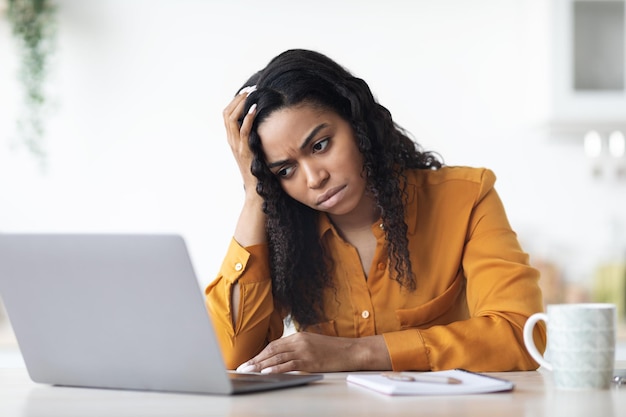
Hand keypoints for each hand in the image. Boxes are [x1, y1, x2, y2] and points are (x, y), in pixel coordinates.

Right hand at [222, 86, 257, 193]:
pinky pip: (243, 130)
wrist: (256, 190)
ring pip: (231, 119)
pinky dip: (248, 117)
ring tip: (251, 94)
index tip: (247, 92)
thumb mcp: (255, 151)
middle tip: (250, 90)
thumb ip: (256, 140)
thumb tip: (265, 127)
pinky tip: (255, 108)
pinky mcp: (244, 150)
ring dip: (241, 104)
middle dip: (237, 99)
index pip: (227, 115)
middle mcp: (232, 141)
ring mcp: (236, 146)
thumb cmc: (259, 172)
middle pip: (226, 113)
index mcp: (233, 140)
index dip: (235, 102)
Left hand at [235, 332, 391, 373]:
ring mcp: (304, 351)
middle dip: (255, 360)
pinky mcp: (310, 361)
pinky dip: (276, 369)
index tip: (248, 362)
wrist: (351, 351)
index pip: (273, 345)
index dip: (259, 354)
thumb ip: (297, 348)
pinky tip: (266, 373)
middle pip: (271, 351)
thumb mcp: (312, 344)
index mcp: (298, 336)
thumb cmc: (332, 350)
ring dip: (261, 366)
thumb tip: (280, 357)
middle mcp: (299, 341)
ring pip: (277, 358)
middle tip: (242, 368)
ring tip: (249, 372)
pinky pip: (289, 365)